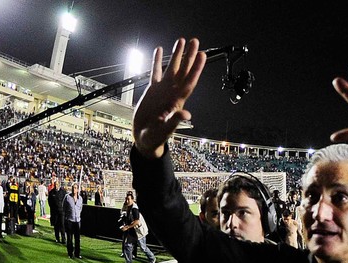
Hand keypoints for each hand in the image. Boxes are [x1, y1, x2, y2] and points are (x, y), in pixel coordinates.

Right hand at [133, 38, 206, 158]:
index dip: (196, 68)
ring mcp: (163, 90)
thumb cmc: (157, 136)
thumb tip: (186, 115)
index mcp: (178, 100)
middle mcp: (173, 92)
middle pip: (184, 70)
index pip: (190, 81)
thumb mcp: (165, 129)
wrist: (145, 137)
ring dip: (177, 55)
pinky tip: (160, 50)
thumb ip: (175, 121)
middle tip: (195, 41)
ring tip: (181, 41)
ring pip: (172, 68)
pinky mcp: (153, 90)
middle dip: (190, 56)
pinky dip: (157, 61)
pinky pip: (156, 72)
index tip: (202, 55)